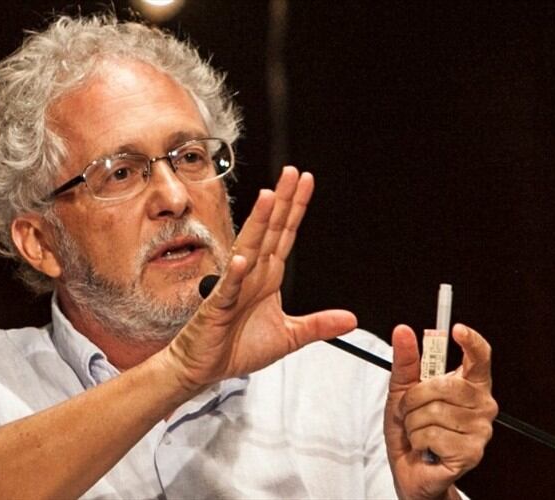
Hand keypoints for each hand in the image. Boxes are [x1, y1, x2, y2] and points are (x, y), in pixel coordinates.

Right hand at [163, 166, 356, 389]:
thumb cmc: (236, 348)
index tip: (306, 182)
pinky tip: (242, 259)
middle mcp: (251, 274)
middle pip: (270, 230)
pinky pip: (228, 287)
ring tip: (268, 198)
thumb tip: (350, 319)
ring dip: (258, 224)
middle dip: (281, 201)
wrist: (204, 367)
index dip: (296, 208)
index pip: (285, 234)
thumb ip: (318, 325)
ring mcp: (234, 287)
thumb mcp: (289, 337)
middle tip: (291, 173)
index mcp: (267, 276)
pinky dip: (234, 274)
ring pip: (249, 248)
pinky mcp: (217, 306)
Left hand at [385, 324, 498, 499]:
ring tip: (418, 431)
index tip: (457, 329)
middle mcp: (482, 405)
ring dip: (413, 422)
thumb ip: (405, 360)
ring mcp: (480, 430)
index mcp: (470, 385)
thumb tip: (402, 331)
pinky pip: (433, 435)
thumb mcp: (402, 390)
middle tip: (410, 410)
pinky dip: (418, 440)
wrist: (409, 467)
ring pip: (434, 412)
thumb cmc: (410, 427)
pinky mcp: (471, 452)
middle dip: (414, 398)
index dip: (472, 342)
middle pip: (445, 385)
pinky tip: (425, 447)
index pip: (480, 358)